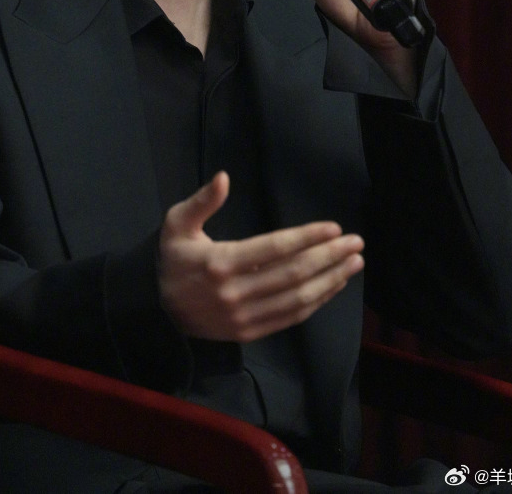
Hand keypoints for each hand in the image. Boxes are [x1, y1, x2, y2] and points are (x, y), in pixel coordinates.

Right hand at [159, 172, 363, 341]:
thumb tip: (223, 177)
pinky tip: (333, 285)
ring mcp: (244, 317)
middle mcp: (235, 292)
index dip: (307, 237)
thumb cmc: (172, 260)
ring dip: (330, 280)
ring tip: (353, 263)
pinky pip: (290, 318)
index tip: (333, 227)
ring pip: (297, 299)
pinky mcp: (249, 332)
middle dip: (329, 256)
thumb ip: (201, 201)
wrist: (156, 311)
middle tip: (355, 242)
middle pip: (293, 274)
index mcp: (220, 262)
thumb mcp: (176, 224)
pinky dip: (317, 302)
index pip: (274, 249)